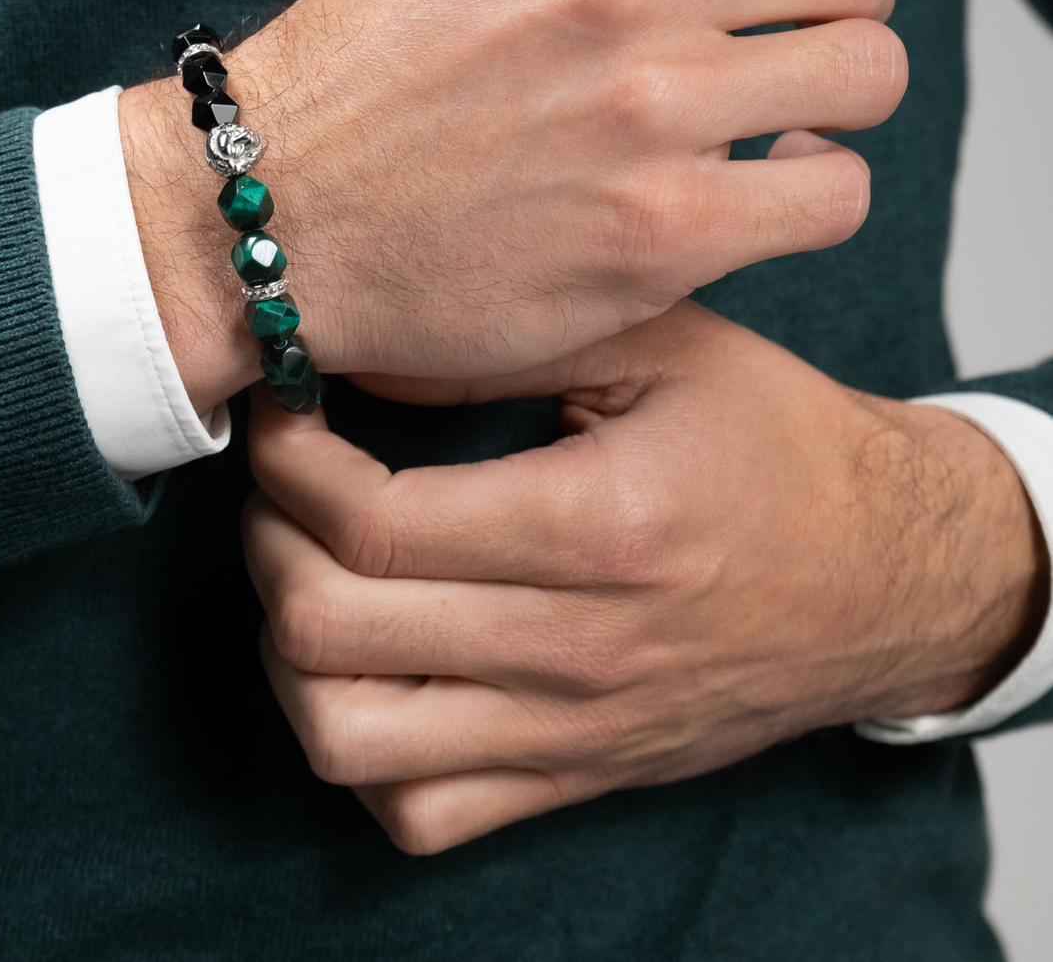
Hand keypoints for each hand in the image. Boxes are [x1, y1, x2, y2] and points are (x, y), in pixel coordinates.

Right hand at [120, 0, 904, 412]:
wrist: (277, 212)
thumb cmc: (368, 60)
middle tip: (784, 34)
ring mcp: (642, 115)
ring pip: (864, 72)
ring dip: (833, 91)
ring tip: (774, 110)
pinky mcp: (658, 236)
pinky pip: (833, 192)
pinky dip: (811, 187)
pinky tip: (757, 183)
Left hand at [242, 303, 1046, 853]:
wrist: (887, 573)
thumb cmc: (774, 442)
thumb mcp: (663, 343)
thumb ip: (508, 342)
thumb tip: (363, 351)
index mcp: (599, 526)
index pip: (373, 522)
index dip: (291, 462)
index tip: (288, 413)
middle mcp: (575, 649)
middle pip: (330, 631)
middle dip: (267, 541)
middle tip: (284, 483)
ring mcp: (569, 732)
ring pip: (348, 742)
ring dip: (291, 652)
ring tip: (310, 571)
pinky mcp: (572, 779)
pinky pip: (417, 813)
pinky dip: (361, 747)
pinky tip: (373, 662)